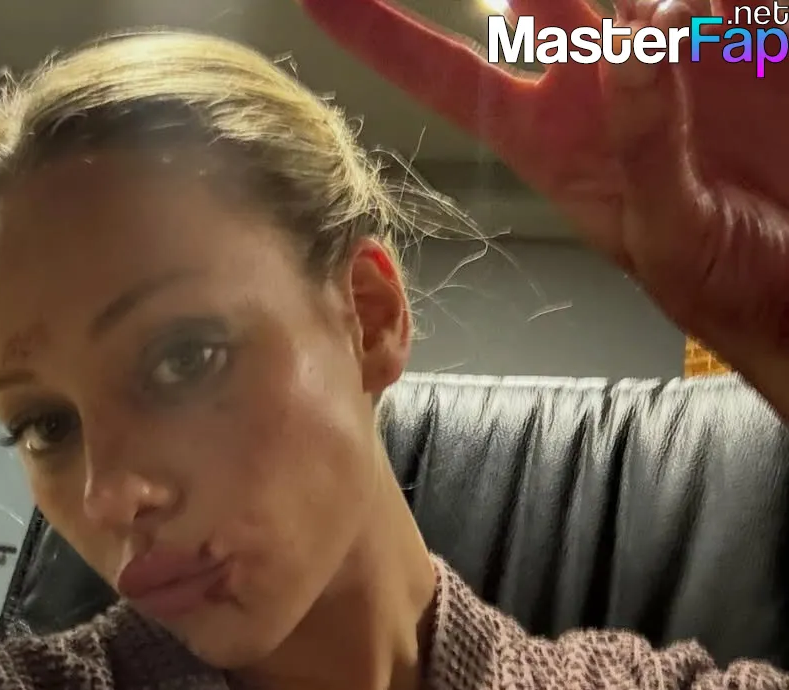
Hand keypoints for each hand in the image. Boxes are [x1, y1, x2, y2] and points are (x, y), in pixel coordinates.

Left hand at [297, 0, 788, 354]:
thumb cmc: (725, 287)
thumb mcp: (670, 231)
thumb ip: (642, 140)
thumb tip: (630, 40)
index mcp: (551, 141)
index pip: (447, 76)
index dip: (383, 34)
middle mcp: (598, 87)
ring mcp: (668, 61)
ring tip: (651, 3)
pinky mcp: (742, 46)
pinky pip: (717, 0)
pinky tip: (723, 10)